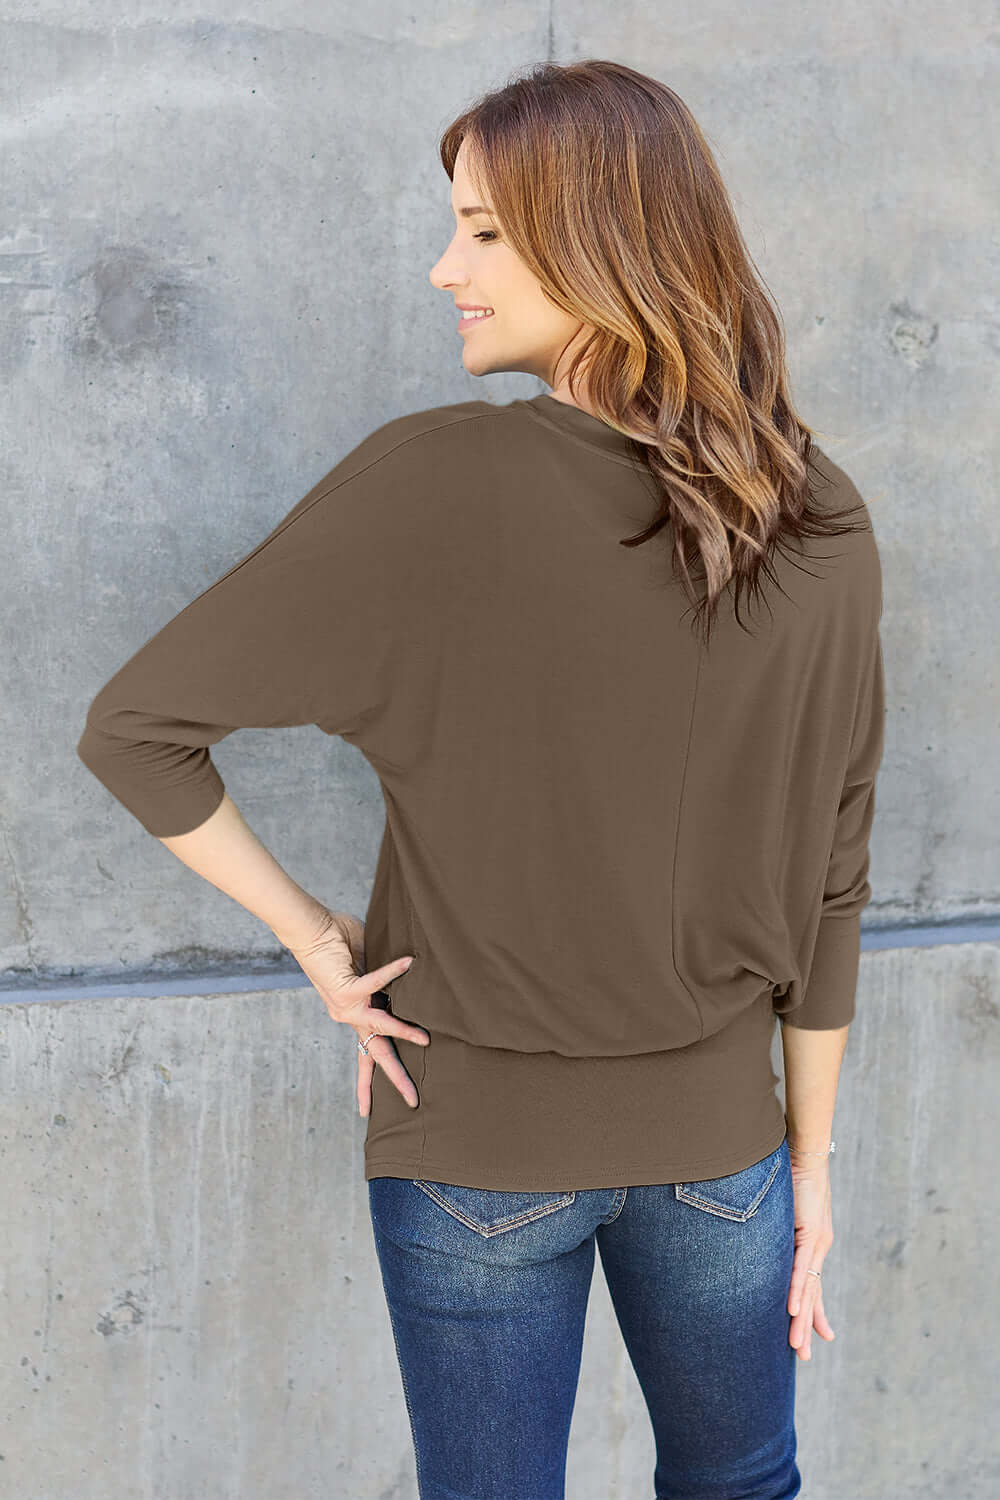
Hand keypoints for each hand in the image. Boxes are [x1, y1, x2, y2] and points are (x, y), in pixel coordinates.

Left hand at [283, 907, 428, 1117]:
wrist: (311, 931)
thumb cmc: (337, 944)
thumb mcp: (367, 966)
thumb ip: (384, 978)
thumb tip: (411, 975)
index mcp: (354, 1015)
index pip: (365, 1053)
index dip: (368, 1083)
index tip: (368, 1110)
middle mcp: (349, 1016)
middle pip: (374, 1055)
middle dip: (394, 1079)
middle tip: (412, 1102)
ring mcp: (346, 1005)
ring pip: (380, 1027)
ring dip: (403, 1032)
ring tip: (425, 1039)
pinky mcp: (346, 988)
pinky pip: (375, 983)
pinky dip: (393, 973)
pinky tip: (408, 963)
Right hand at [786, 1157, 835, 1360]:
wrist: (805, 1150)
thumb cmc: (790, 1172)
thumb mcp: (780, 1207)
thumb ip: (772, 1226)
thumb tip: (750, 1231)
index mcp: (811, 1243)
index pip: (811, 1285)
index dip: (812, 1311)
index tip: (817, 1335)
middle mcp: (817, 1247)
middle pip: (813, 1295)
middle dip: (808, 1327)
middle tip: (804, 1356)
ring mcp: (816, 1242)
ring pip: (808, 1289)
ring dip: (801, 1319)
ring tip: (798, 1347)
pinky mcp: (811, 1233)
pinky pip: (801, 1269)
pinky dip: (798, 1291)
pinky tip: (794, 1312)